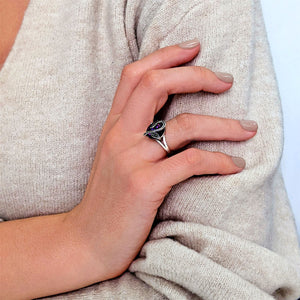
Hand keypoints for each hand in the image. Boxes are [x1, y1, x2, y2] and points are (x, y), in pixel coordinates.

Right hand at [69, 39, 256, 280]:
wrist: (88, 240)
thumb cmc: (107, 198)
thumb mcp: (115, 157)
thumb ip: (135, 132)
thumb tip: (169, 115)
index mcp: (113, 126)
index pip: (135, 75)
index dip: (165, 55)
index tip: (194, 50)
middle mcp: (120, 136)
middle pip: (157, 85)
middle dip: (196, 75)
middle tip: (225, 80)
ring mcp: (131, 160)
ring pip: (184, 125)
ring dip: (224, 125)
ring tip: (247, 128)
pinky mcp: (145, 186)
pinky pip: (191, 162)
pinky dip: (219, 161)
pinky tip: (235, 165)